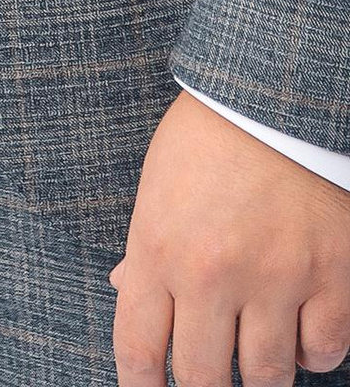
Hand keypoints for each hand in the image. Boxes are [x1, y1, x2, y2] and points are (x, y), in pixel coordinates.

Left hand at [113, 91, 349, 384]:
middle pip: (202, 378)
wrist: (277, 97)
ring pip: (266, 376)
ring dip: (258, 375)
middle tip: (210, 377)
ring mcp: (276, 280)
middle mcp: (213, 274)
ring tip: (254, 356)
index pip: (138, 349)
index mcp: (159, 248)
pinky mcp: (332, 279)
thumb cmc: (209, 138)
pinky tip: (300, 330)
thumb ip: (145, 247)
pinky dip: (311, 352)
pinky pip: (322, 353)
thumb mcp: (158, 186)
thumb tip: (125, 291)